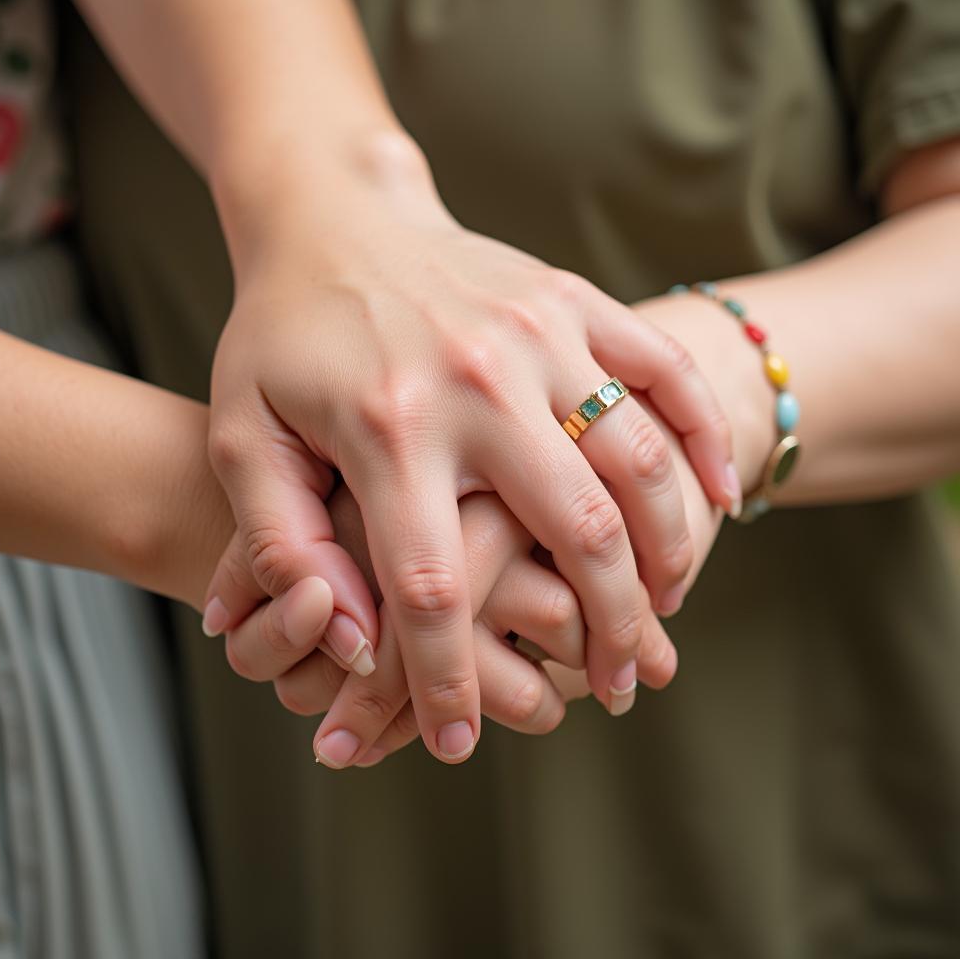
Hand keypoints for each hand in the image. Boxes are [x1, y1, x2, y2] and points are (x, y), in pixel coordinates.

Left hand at [206, 138, 736, 762]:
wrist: (334, 217)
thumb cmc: (283, 339)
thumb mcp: (241, 437)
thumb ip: (281, 541)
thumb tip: (347, 640)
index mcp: (388, 426)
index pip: (434, 587)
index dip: (448, 679)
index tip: (460, 743)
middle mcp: (476, 380)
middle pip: (578, 533)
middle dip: (607, 631)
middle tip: (617, 687)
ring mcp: (537, 333)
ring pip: (643, 461)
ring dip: (669, 552)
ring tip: (664, 613)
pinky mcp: (573, 301)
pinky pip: (666, 372)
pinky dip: (704, 440)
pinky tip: (718, 499)